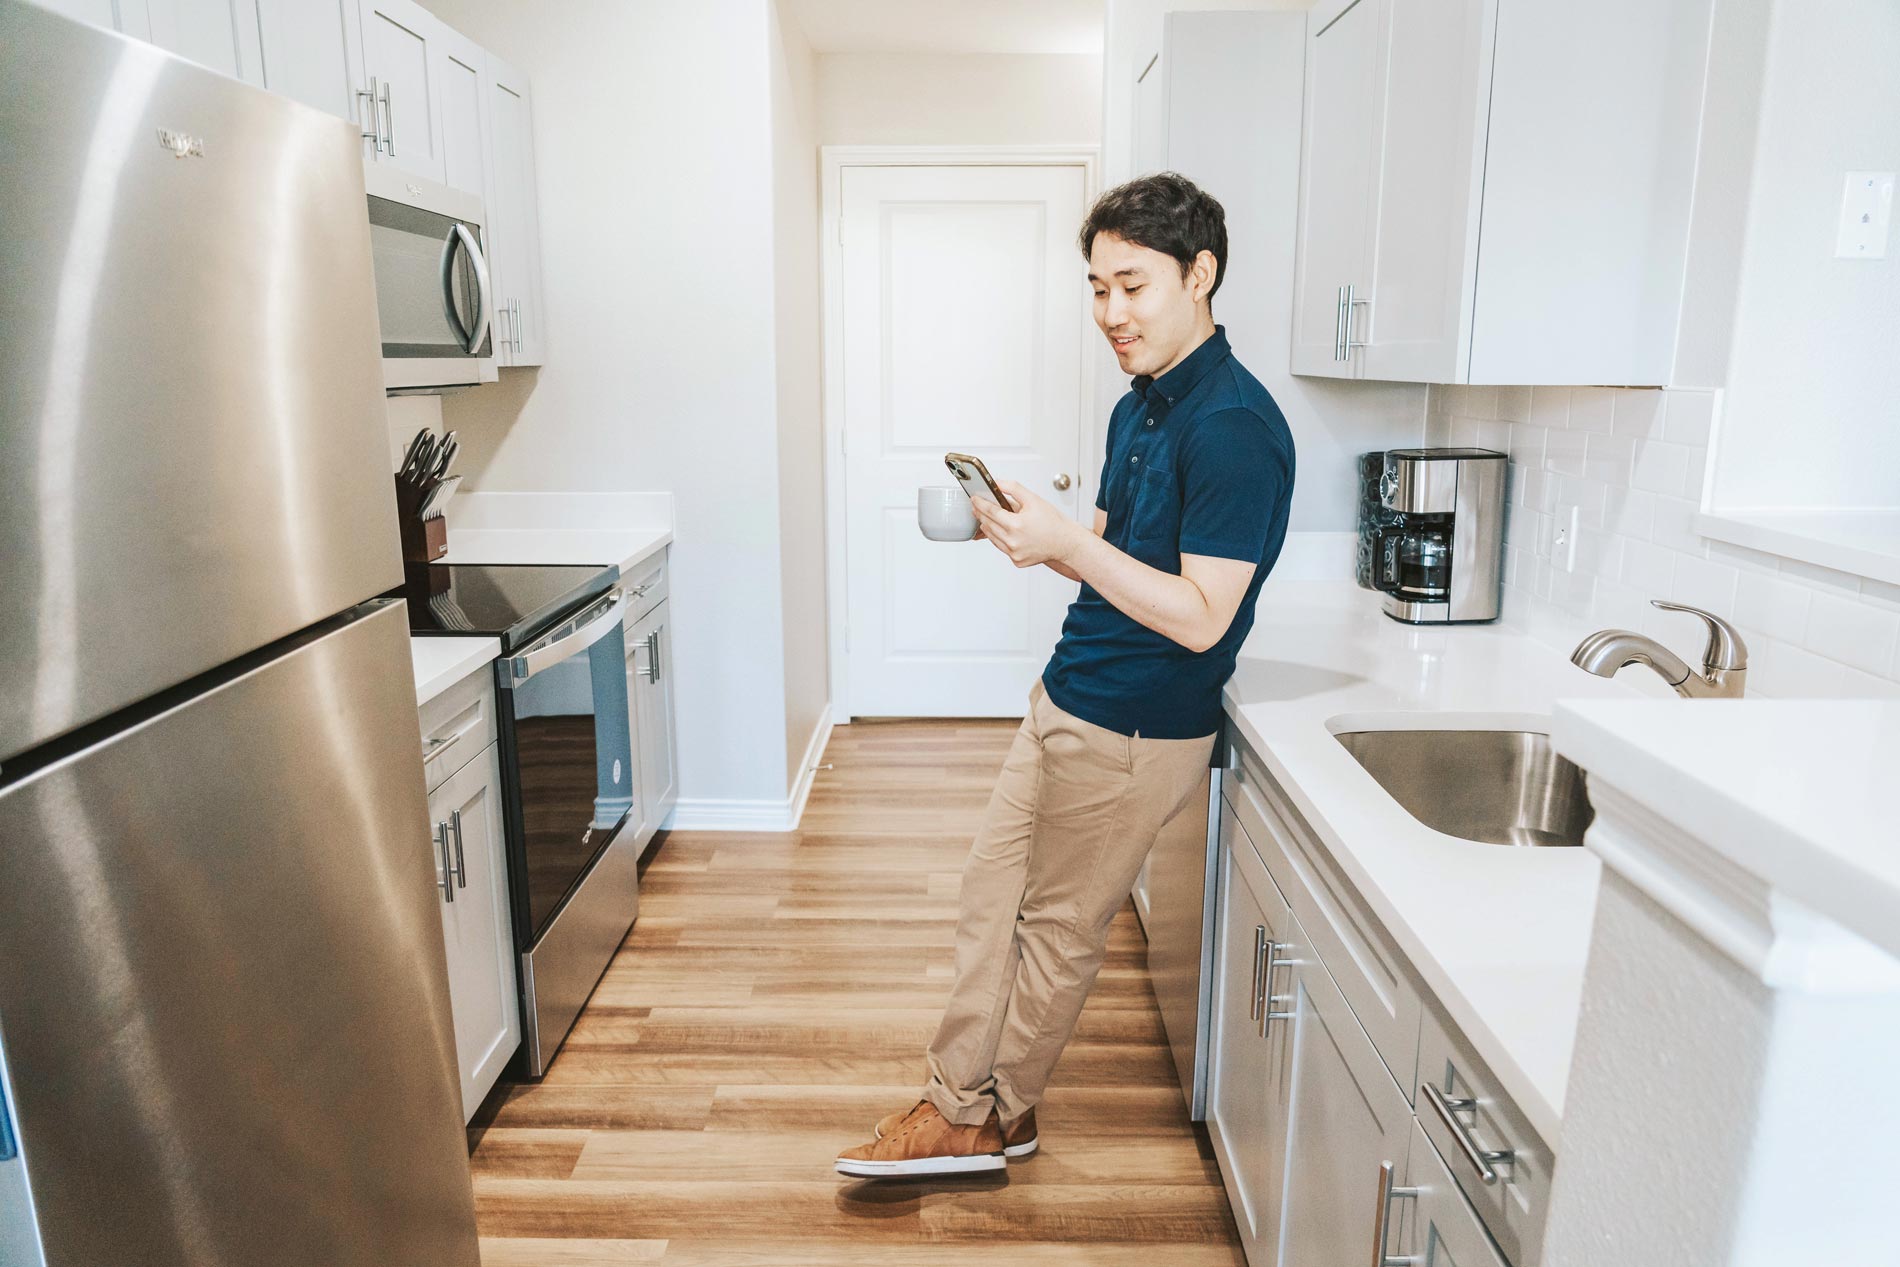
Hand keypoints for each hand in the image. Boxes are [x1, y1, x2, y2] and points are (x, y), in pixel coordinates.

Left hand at [969, 480, 1083, 568]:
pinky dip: (1000, 538)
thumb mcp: (1033, 499)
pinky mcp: (1017, 561)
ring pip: (992, 537)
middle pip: (988, 525)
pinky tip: (1002, 531)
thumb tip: (996, 483)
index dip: (980, 503)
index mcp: (1016, 524)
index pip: (990, 511)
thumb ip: (1013, 488)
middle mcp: (1013, 541)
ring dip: (988, 526)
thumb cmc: (1053, 522)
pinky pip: (1002, 548)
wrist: (1066, 542)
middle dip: (981, 514)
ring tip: (987, 517)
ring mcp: (1014, 553)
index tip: (974, 499)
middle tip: (977, 506)